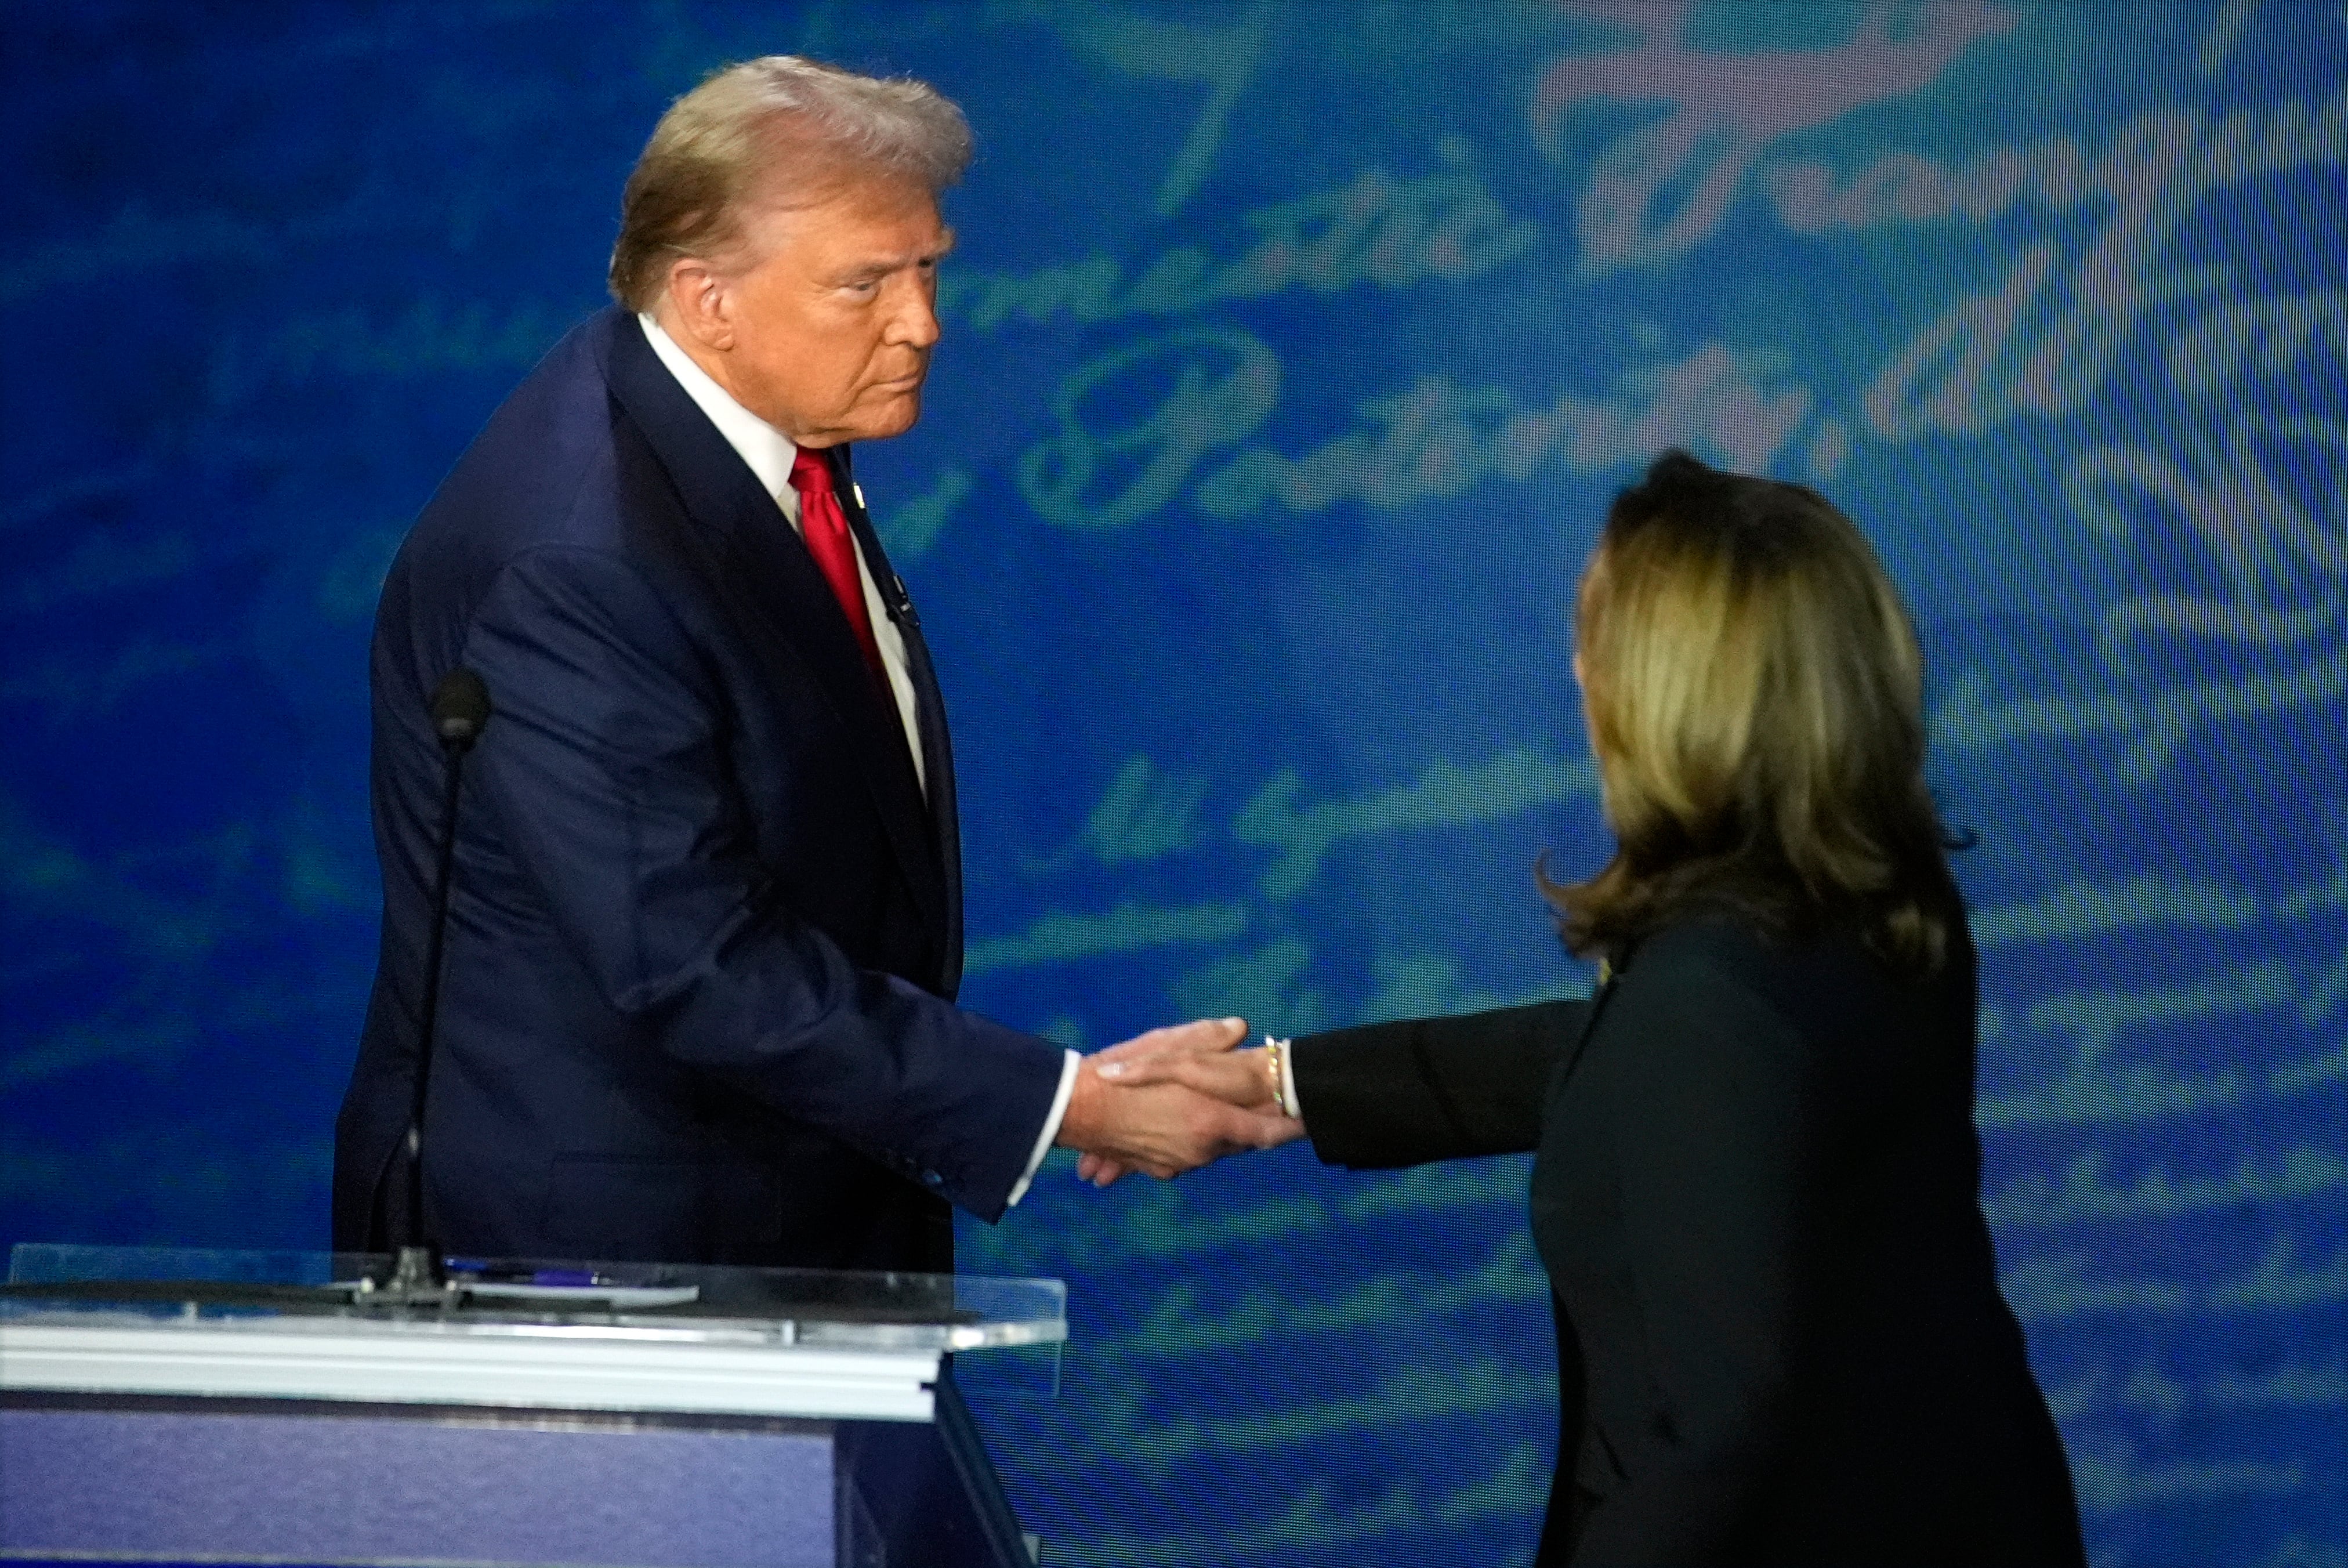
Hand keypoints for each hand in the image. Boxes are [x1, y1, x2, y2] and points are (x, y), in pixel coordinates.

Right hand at [1054, 1018, 1298, 1182]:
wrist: (1076, 1109)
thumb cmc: (1123, 1076)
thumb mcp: (1168, 1049)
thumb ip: (1208, 1040)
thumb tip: (1240, 1027)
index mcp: (1211, 1123)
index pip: (1266, 1134)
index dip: (1289, 1128)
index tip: (1305, 1122)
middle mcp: (1200, 1151)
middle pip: (1239, 1143)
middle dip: (1248, 1126)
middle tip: (1256, 1104)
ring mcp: (1179, 1164)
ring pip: (1212, 1151)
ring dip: (1216, 1135)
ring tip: (1208, 1110)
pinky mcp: (1159, 1170)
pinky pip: (1185, 1158)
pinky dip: (1187, 1144)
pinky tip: (1175, 1124)